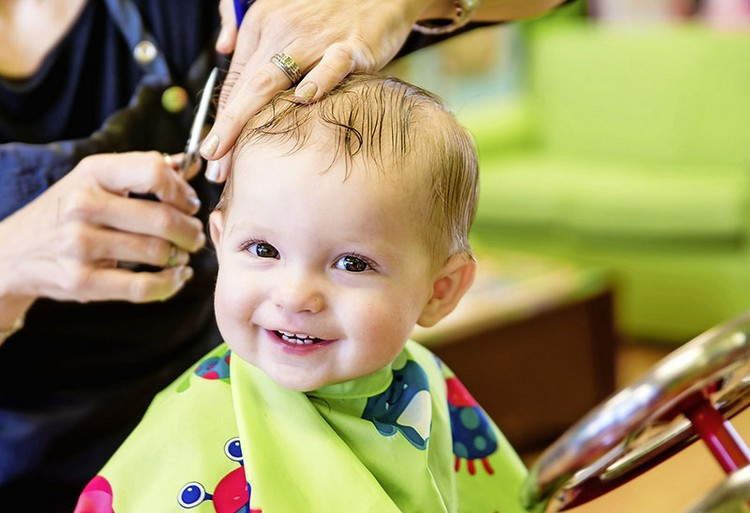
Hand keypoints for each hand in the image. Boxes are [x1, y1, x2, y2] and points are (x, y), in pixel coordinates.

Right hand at [0, 152, 204, 303]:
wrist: (15, 252)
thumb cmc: (68, 212)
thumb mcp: (96, 180)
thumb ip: (143, 171)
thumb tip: (191, 166)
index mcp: (92, 172)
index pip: (154, 172)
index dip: (182, 191)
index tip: (189, 204)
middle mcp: (82, 205)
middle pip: (163, 218)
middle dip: (190, 230)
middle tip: (195, 236)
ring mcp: (79, 245)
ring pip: (157, 252)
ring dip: (181, 256)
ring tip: (182, 254)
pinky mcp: (81, 281)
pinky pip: (143, 287)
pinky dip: (170, 283)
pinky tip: (177, 277)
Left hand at [203, 0, 435, 181]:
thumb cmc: (329, 10)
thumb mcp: (279, 9)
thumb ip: (245, 27)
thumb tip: (222, 48)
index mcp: (262, 25)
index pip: (235, 79)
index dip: (221, 119)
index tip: (211, 153)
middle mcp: (282, 31)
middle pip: (247, 87)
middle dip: (228, 130)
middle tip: (216, 168)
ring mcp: (316, 39)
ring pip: (273, 79)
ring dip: (250, 120)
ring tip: (239, 156)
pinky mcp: (351, 45)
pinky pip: (331, 65)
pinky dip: (318, 81)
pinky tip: (305, 100)